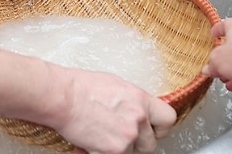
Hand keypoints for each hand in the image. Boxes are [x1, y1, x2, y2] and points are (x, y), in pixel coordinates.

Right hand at [56, 70, 175, 153]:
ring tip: (101, 136)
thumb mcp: (114, 85)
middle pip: (151, 143)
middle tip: (120, 137)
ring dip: (119, 149)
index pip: (168, 119)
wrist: (63, 97)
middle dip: (137, 143)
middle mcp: (139, 117)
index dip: (159, 128)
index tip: (152, 130)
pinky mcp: (116, 149)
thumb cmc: (80, 87)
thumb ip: (130, 101)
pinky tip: (91, 143)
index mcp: (141, 99)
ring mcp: (129, 135)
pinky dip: (103, 153)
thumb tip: (135, 110)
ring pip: (132, 152)